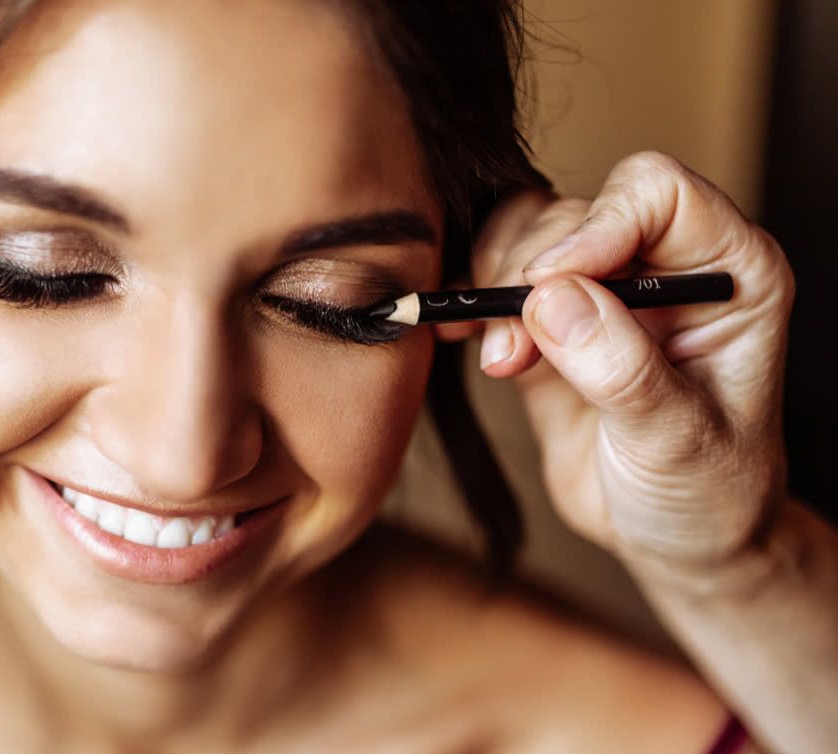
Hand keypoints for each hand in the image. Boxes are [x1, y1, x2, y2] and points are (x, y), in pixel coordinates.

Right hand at [454, 152, 794, 567]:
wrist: (674, 539)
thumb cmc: (709, 492)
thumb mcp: (679, 441)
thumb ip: (623, 369)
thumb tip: (552, 298)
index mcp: (729, 271)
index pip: (658, 194)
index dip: (598, 227)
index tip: (550, 285)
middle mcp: (666, 264)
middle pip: (576, 210)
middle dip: (529, 271)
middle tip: (517, 349)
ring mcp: (605, 288)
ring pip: (526, 231)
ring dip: (495, 287)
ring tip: (503, 360)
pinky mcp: (551, 318)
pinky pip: (495, 275)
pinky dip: (471, 302)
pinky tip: (470, 344)